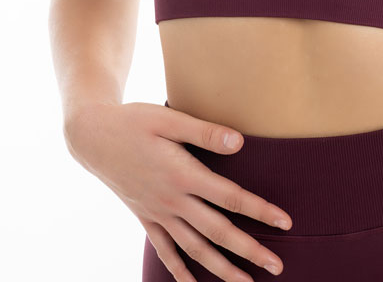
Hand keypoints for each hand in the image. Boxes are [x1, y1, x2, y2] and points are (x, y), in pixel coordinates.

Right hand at [65, 100, 291, 281]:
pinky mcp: (145, 217)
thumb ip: (205, 132)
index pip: (230, 198)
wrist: (92, 137)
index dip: (260, 210)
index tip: (285, 222)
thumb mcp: (169, 119)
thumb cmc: (134, 121)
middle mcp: (172, 200)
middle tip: (278, 266)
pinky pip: (165, 250)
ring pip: (194, 249)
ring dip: (221, 269)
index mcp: (183, 174)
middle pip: (217, 232)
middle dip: (249, 251)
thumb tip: (240, 143)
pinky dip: (179, 269)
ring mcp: (157, 213)